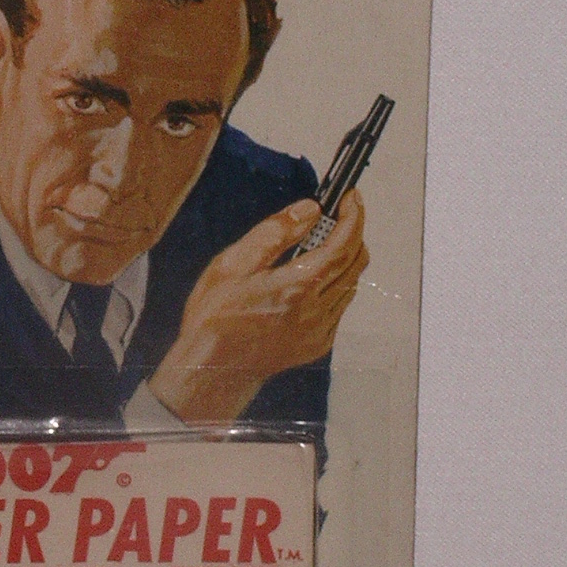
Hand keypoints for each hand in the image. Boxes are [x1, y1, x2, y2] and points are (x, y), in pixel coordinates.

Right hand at [148, 190, 367, 423]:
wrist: (211, 369)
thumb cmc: (215, 318)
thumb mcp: (232, 264)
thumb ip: (275, 233)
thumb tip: (311, 210)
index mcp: (297, 287)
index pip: (344, 244)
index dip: (354, 216)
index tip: (351, 197)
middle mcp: (316, 310)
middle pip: (355, 262)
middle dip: (352, 233)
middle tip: (335, 217)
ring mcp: (320, 330)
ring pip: (350, 284)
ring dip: (343, 260)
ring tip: (316, 248)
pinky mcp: (318, 344)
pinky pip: (339, 306)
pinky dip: (333, 286)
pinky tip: (307, 283)